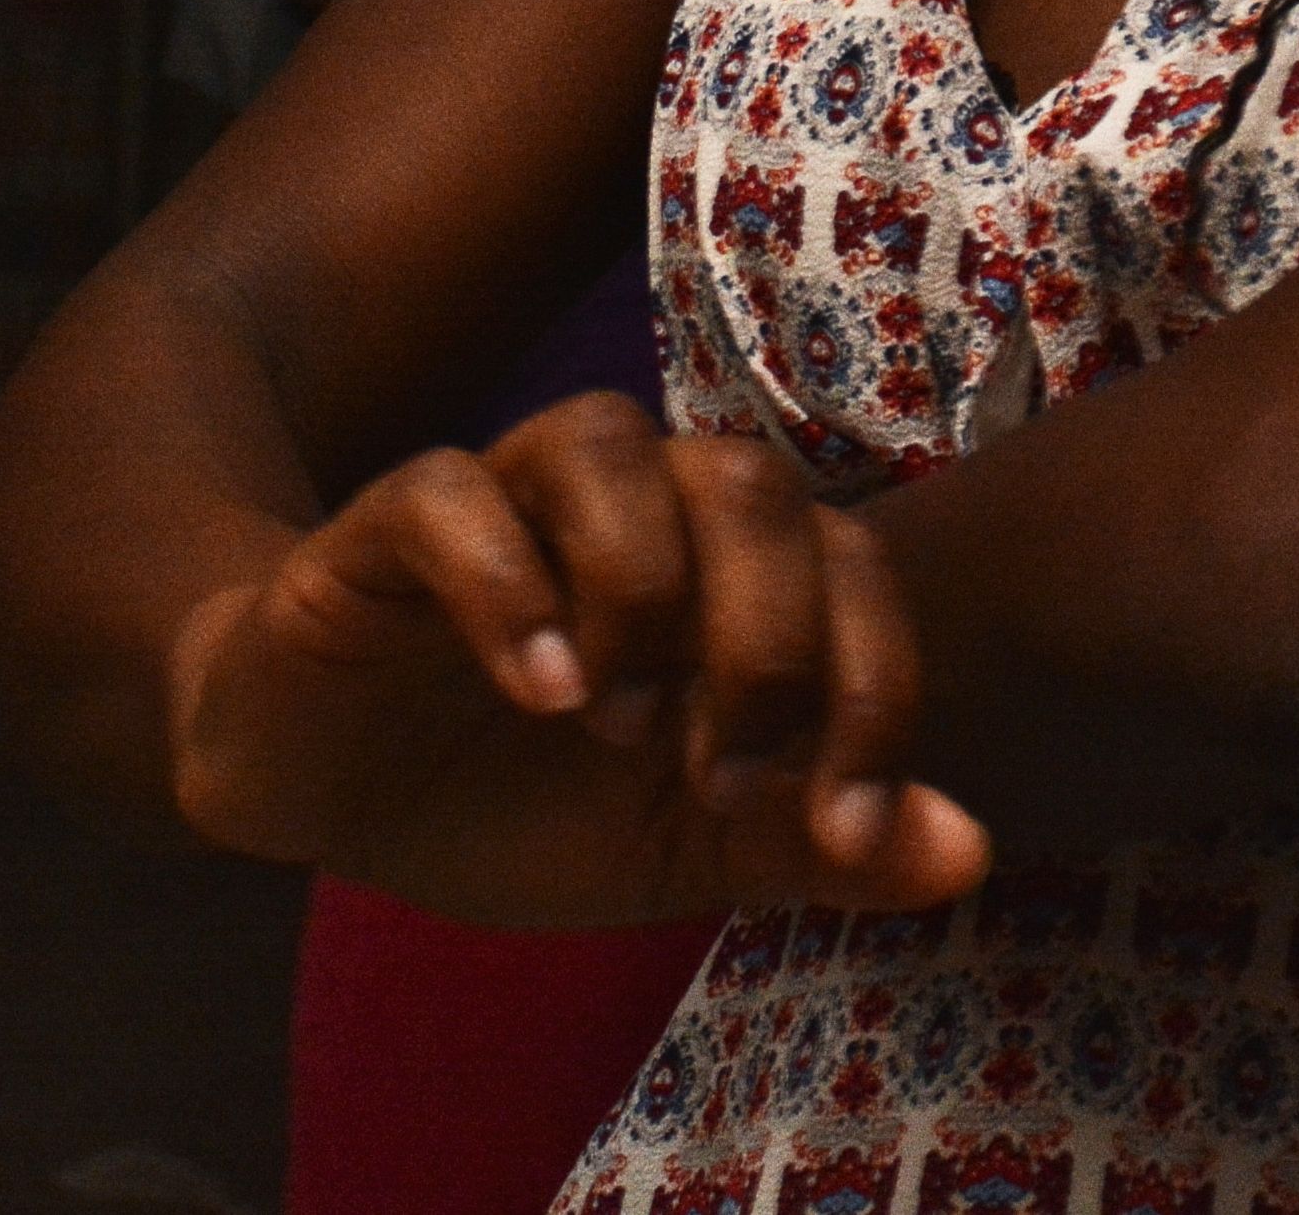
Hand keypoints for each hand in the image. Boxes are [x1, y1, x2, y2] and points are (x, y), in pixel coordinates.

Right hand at [165, 393, 987, 928]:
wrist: (330, 798)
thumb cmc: (524, 801)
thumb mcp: (681, 849)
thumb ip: (817, 846)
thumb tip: (968, 856)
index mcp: (732, 560)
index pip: (854, 567)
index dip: (872, 691)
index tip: (842, 829)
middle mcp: (641, 497)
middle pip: (750, 485)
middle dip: (765, 636)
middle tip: (721, 774)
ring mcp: (511, 493)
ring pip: (611, 443)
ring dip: (638, 585)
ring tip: (616, 723)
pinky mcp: (389, 521)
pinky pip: (452, 495)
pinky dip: (504, 582)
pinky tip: (534, 688)